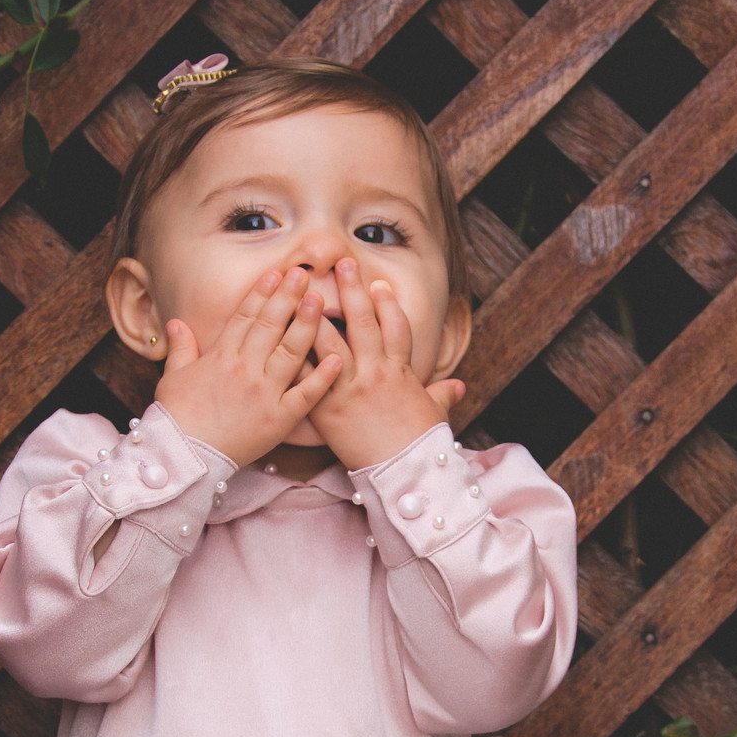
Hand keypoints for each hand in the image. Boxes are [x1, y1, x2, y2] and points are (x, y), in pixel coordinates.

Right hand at [154, 267, 341, 465]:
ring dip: (306, 324)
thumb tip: (175, 323)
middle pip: (270, 325)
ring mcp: (264, 393)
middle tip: (303, 274)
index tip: (275, 273)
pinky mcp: (279, 419)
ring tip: (319, 300)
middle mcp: (245, 369)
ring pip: (290, 352)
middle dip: (287, 297)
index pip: (245, 317)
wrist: (184, 457)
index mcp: (221, 357)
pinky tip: (338, 358)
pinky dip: (322, 377)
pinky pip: (305, 395)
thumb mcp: (173, 378)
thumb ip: (181, 348)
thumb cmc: (176, 419)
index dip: (261, 293)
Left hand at [307, 258, 464, 469]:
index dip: (387, 305)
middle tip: (341, 263)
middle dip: (353, 291)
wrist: (403, 473)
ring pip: (330, 342)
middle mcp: (373, 374)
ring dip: (317, 313)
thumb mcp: (434, 415)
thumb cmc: (419, 446)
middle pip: (363, 323)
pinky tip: (279, 336)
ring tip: (304, 289)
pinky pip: (307, 376)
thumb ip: (441, 396)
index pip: (395, 328)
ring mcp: (348, 389)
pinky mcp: (327, 409)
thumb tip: (457, 386)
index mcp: (399, 373)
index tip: (379, 284)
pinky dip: (294, 355)